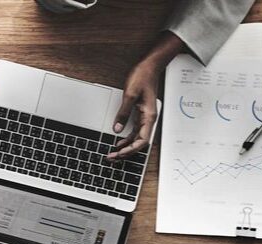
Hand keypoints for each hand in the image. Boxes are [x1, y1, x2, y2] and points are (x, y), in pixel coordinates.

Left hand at [108, 32, 182, 159]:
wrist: (149, 67)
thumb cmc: (143, 77)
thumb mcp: (130, 94)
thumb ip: (123, 113)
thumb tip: (117, 129)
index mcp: (149, 117)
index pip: (141, 141)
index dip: (130, 150)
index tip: (119, 154)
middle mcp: (148, 120)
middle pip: (138, 143)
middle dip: (126, 152)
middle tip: (112, 157)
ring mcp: (144, 119)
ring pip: (136, 139)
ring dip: (125, 147)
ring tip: (113, 153)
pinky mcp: (140, 115)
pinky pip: (134, 132)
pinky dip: (126, 139)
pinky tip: (118, 142)